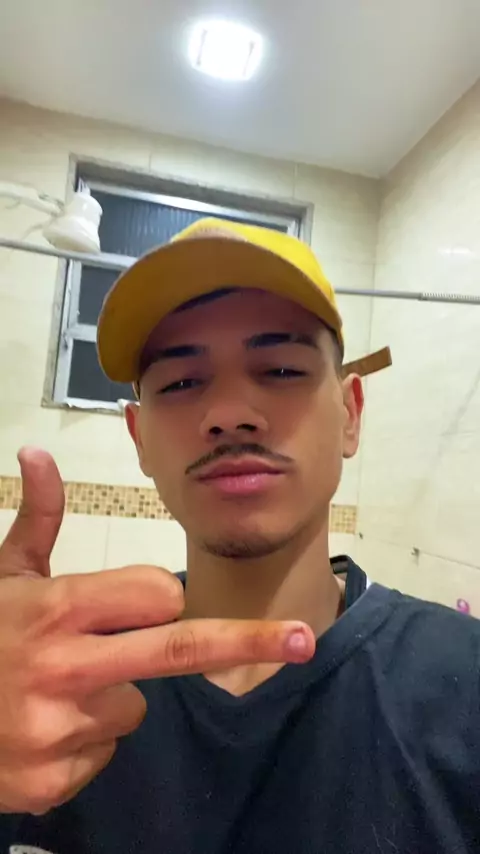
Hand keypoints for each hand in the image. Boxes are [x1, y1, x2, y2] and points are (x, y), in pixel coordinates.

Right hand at [0, 448, 314, 814]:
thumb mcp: (2, 578)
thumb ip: (36, 522)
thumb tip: (37, 454)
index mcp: (53, 609)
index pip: (153, 595)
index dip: (155, 596)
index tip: (144, 602)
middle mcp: (62, 668)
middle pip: (178, 648)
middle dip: (243, 639)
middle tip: (301, 640)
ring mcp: (59, 730)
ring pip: (135, 706)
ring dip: (111, 696)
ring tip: (54, 690)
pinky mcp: (54, 781)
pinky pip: (106, 751)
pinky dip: (86, 741)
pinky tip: (43, 728)